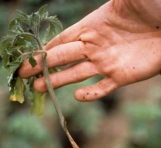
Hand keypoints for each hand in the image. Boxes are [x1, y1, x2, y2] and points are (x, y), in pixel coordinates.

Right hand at [19, 0, 160, 100]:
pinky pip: (102, 88)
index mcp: (93, 26)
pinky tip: (77, 96)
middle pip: (63, 58)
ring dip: (58, 81)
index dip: (44, 48)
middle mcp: (96, 46)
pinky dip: (90, 94)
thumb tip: (94, 6)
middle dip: (43, 66)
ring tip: (39, 88)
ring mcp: (107, 63)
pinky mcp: (121, 77)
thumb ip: (109, 1)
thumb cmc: (156, 8)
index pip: (62, 39)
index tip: (28, 57)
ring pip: (77, 74)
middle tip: (24, 74)